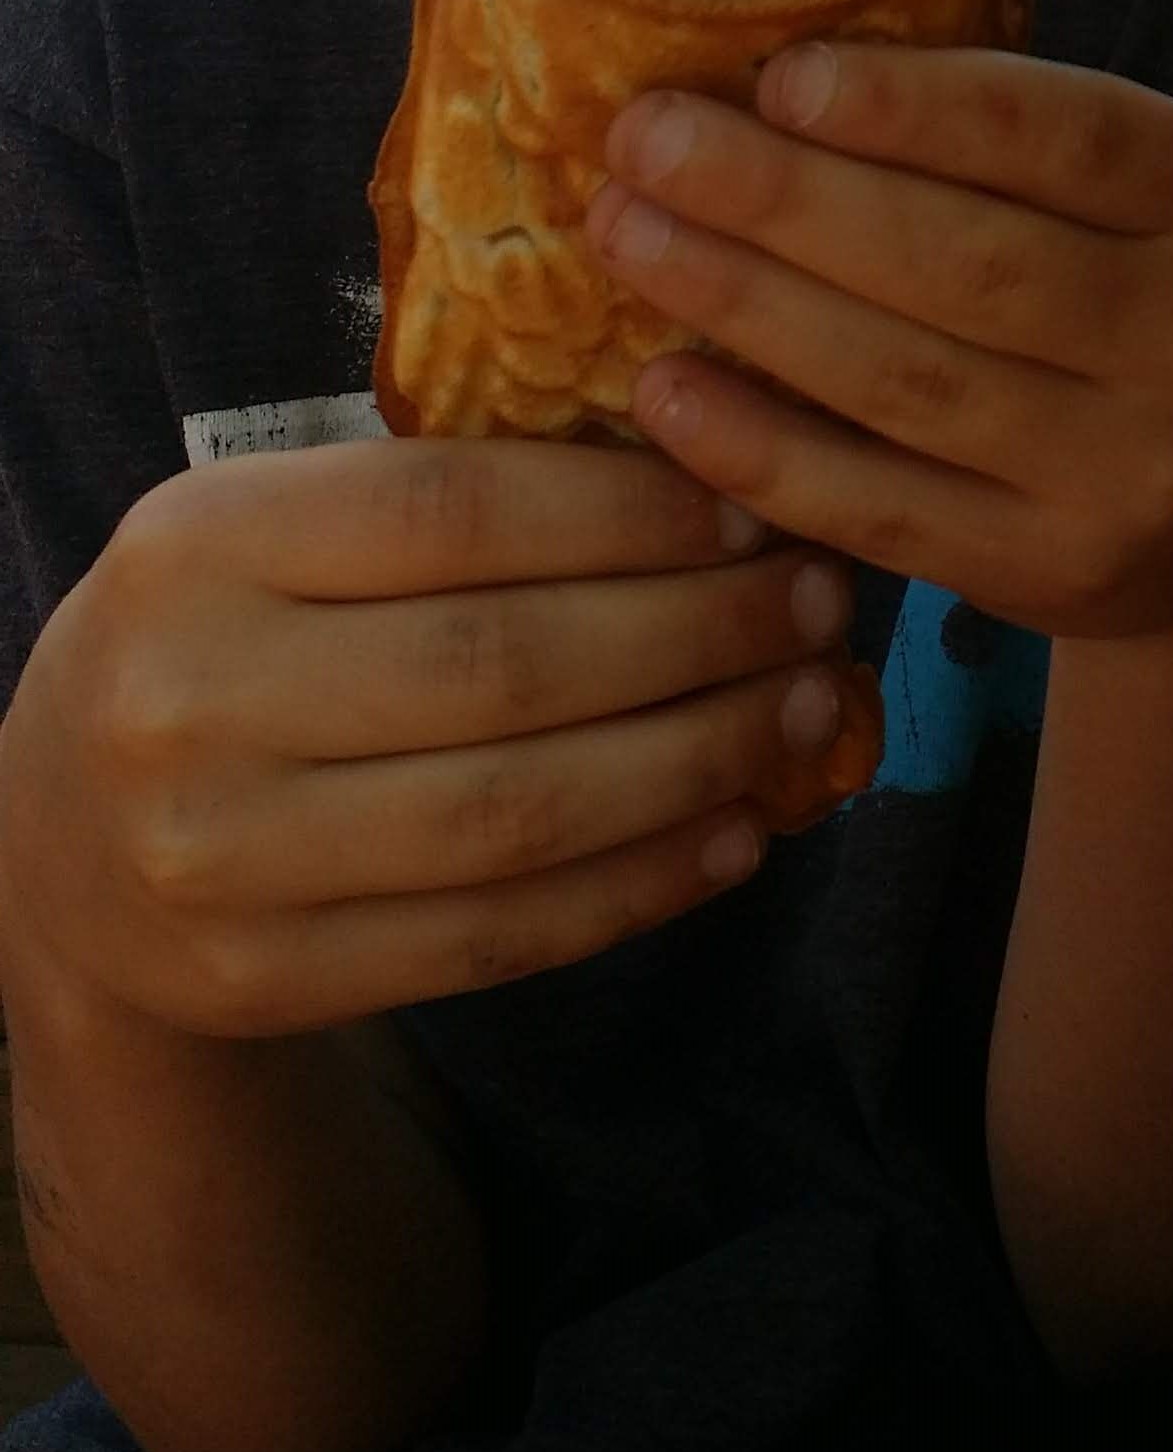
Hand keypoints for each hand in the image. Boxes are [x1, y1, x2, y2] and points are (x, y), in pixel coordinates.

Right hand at [0, 443, 871, 1041]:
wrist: (55, 843)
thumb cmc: (222, 636)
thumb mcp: (273, 530)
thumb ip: (439, 498)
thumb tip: (701, 469)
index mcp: (201, 545)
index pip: (454, 515)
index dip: (629, 513)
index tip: (756, 503)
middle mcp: (194, 699)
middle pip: (505, 667)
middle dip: (696, 632)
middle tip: (819, 601)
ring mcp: (222, 858)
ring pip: (517, 813)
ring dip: (696, 761)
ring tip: (806, 708)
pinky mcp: (264, 982)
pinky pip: (493, 936)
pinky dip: (636, 886)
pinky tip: (736, 833)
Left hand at [586, 46, 1172, 644]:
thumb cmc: (1144, 295)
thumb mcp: (1141, 192)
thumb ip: (1007, 136)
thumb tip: (778, 73)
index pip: (1062, 138)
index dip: (914, 107)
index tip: (776, 74)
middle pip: (963, 262)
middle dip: (783, 198)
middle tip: (647, 141)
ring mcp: (1131, 472)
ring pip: (903, 381)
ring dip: (744, 303)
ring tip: (628, 234)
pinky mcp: (1054, 573)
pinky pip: (878, 506)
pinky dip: (758, 448)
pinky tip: (666, 386)